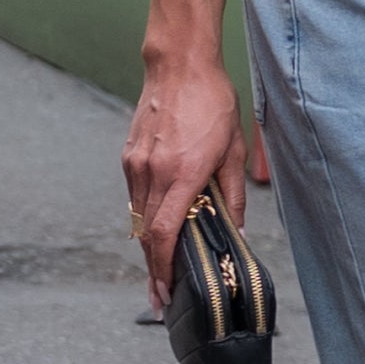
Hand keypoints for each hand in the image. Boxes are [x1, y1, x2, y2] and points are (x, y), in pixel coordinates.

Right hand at [123, 52, 246, 302]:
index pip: (164, 234)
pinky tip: (155, 230)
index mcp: (182, 173)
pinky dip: (144, 218)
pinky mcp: (129, 157)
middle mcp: (153, 172)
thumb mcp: (234, 150)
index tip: (165, 292)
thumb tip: (235, 231)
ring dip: (147, 248)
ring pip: (137, 219)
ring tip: (159, 272)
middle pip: (146, 236)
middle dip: (153, 271)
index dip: (162, 268)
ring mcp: (136, 165)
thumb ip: (232, 195)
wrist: (179, 65)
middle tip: (159, 299)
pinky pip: (135, 198)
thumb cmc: (212, 102)